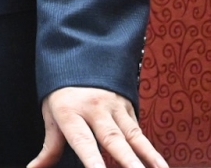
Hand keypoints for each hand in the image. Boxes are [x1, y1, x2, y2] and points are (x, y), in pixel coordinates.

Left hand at [28, 86, 167, 167]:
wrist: (80, 54)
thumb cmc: (62, 91)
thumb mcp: (51, 115)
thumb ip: (49, 148)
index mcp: (70, 112)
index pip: (83, 141)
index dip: (92, 160)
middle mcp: (94, 109)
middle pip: (113, 140)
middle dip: (127, 162)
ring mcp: (114, 107)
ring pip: (133, 136)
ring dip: (147, 158)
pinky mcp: (128, 107)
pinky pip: (140, 133)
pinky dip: (152, 152)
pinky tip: (161, 167)